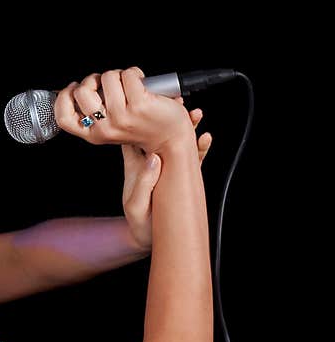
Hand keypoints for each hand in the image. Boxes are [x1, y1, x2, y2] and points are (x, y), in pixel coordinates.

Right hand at [54, 67, 196, 153]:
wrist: (170, 137)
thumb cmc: (141, 127)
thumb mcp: (109, 127)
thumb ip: (92, 113)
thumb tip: (77, 88)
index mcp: (94, 134)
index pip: (64, 117)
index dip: (64, 97)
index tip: (74, 89)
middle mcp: (105, 128)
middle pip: (82, 93)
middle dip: (93, 79)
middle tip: (106, 83)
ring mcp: (122, 117)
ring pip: (107, 78)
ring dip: (118, 74)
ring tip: (127, 84)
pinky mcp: (139, 105)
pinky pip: (128, 75)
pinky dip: (135, 73)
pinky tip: (140, 81)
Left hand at [122, 103, 211, 251]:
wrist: (147, 236)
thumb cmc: (137, 221)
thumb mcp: (135, 203)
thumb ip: (143, 183)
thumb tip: (154, 158)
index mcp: (136, 163)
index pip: (138, 133)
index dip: (145, 118)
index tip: (157, 106)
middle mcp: (152, 162)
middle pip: (161, 132)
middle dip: (172, 118)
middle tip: (183, 105)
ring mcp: (168, 168)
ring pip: (178, 142)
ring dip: (188, 129)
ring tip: (197, 115)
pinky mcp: (181, 176)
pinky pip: (192, 158)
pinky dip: (200, 148)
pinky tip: (206, 138)